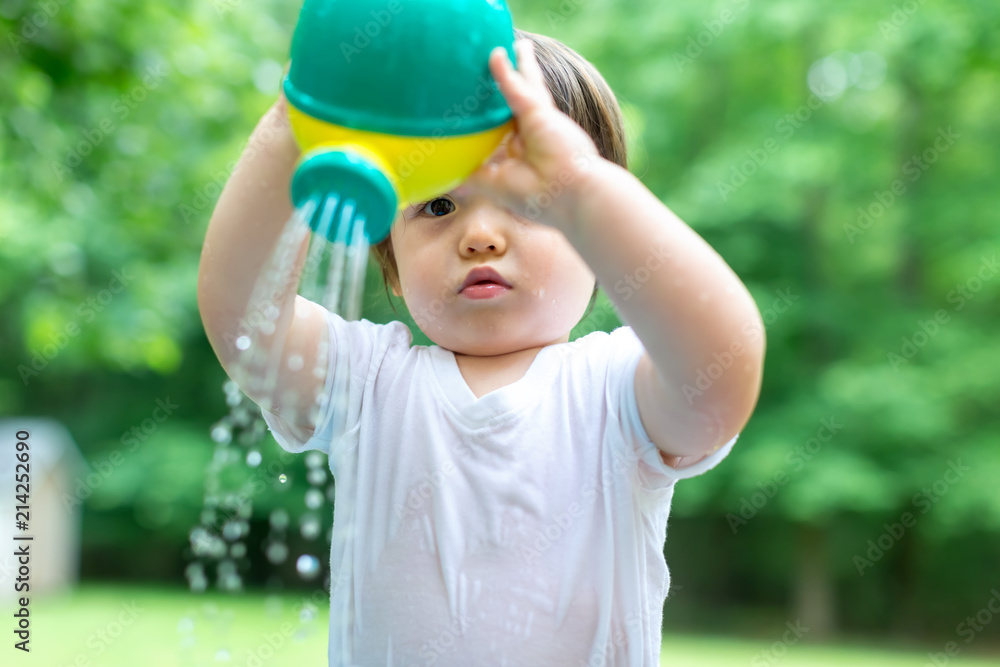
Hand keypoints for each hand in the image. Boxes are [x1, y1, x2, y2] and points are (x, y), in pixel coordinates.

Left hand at [462, 39, 601, 232]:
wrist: (569, 196)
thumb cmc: (535, 198)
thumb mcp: (494, 187)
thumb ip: (472, 176)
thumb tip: (445, 178)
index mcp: (520, 151)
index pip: (503, 129)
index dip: (492, 119)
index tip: (475, 110)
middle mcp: (529, 134)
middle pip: (515, 103)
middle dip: (510, 86)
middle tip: (500, 63)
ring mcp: (536, 120)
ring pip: (524, 86)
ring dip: (519, 67)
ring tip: (516, 47)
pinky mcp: (537, 112)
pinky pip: (515, 87)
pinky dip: (504, 72)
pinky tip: (495, 55)